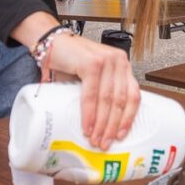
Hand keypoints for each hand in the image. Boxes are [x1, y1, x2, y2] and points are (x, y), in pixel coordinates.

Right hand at [46, 33, 139, 149]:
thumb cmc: (71, 62)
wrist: (51, 41)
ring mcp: (107, 61)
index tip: (121, 135)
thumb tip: (101, 125)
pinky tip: (87, 127)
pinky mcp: (92, 63)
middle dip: (112, 126)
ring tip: (95, 140)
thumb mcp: (92, 77)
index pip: (133, 95)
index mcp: (123, 66)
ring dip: (101, 124)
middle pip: (120, 100)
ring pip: (108, 100)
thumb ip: (100, 93)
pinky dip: (89, 114)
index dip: (128, 118)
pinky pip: (92, 95)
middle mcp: (119, 62)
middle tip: (105, 143)